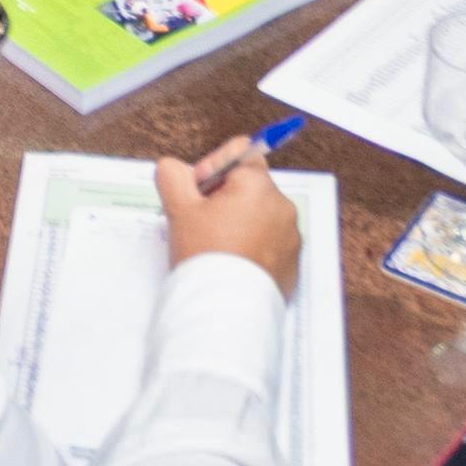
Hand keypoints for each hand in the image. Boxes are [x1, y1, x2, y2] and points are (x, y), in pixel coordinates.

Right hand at [160, 146, 302, 296]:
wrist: (226, 310)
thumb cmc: (205, 255)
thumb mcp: (179, 210)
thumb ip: (173, 177)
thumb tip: (173, 168)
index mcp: (258, 185)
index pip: (239, 154)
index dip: (212, 169)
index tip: (198, 194)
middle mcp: (282, 206)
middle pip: (249, 188)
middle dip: (224, 200)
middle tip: (202, 225)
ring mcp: (291, 237)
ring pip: (260, 217)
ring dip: (240, 224)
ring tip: (217, 249)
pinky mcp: (293, 264)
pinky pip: (271, 246)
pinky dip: (253, 249)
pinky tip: (232, 265)